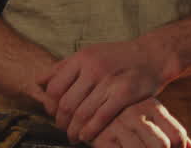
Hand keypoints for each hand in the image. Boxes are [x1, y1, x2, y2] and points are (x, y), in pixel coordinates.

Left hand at [36, 39, 175, 143]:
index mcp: (81, 58)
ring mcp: (108, 81)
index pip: (55, 87)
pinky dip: (90, 130)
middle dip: (61, 121)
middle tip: (61, 128)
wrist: (152, 55)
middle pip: (67, 103)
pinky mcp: (124, 94)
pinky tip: (86, 136)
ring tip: (72, 136)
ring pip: (82, 113)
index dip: (50, 104)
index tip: (51, 113)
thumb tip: (38, 81)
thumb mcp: (89, 54)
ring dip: (74, 130)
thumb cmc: (117, 57)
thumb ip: (63, 67)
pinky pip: (101, 117)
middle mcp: (93, 68)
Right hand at [92, 99, 190, 147]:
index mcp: (151, 105)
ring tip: (135, 147)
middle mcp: (135, 113)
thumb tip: (190, 147)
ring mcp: (118, 125)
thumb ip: (170, 130)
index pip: (178, 135)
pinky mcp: (102, 137)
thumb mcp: (148, 115)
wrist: (85, 105)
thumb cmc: (124, 114)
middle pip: (162, 146)